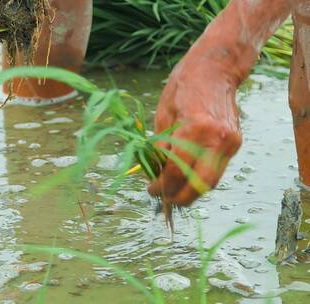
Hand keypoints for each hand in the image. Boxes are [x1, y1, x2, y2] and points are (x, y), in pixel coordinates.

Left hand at [148, 60, 242, 205]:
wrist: (215, 68)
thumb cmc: (183, 86)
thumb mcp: (163, 115)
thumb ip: (161, 147)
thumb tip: (155, 175)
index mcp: (195, 128)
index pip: (177, 171)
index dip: (162, 186)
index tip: (151, 191)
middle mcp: (217, 138)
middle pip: (199, 185)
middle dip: (180, 198)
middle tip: (163, 200)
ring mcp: (230, 142)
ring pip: (210, 182)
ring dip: (191, 191)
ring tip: (172, 192)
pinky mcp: (236, 142)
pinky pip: (217, 170)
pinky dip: (200, 178)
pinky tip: (185, 177)